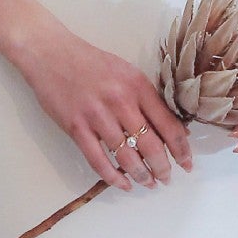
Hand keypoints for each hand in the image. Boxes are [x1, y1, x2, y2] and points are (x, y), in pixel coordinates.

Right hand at [13, 17, 194, 191]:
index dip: (181, 149)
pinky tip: (122, 184)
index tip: (187, 164)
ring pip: (126, 156)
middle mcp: (121, 101)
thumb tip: (172, 129)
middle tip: (166, 179)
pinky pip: (98, 160)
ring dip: (140, 175)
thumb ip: (148, 99)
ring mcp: (97, 115)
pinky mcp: (76, 127)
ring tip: (147, 183)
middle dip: (162, 168)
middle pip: (150, 145)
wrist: (51, 53)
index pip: (168, 124)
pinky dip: (113, 177)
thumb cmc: (91, 63)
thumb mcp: (126, 73)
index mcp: (138, 86)